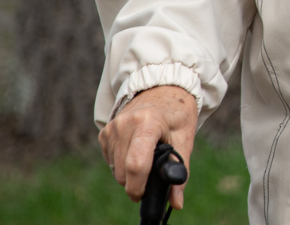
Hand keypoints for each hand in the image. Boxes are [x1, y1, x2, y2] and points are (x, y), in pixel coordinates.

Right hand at [99, 85, 197, 207]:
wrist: (163, 88)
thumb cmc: (177, 113)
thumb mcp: (185, 139)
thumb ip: (180, 171)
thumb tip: (176, 203)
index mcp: (147, 123)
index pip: (136, 164)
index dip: (139, 186)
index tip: (144, 195)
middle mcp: (124, 124)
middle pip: (123, 171)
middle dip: (136, 182)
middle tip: (153, 174)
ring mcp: (112, 127)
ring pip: (115, 169)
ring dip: (130, 172)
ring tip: (148, 156)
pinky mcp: (104, 131)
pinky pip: (110, 160)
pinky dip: (122, 163)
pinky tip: (136, 149)